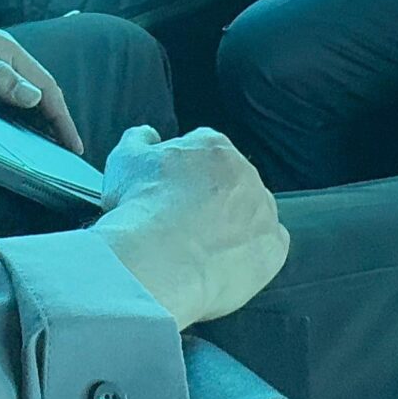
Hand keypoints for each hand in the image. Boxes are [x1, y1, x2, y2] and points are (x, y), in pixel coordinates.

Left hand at [0, 0, 82, 152]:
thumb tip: (34, 97)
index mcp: (7, 50)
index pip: (46, 86)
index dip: (62, 116)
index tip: (73, 144)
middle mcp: (4, 60)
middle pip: (40, 94)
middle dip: (57, 122)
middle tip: (68, 154)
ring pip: (23, 101)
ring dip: (39, 123)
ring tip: (51, 151)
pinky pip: (4, 104)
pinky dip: (18, 120)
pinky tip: (20, 136)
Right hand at [91, 126, 289, 328]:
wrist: (158, 262)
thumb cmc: (140, 209)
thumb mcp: (124, 160)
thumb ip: (139, 140)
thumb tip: (147, 136)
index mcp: (213, 146)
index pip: (203, 151)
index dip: (184, 173)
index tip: (169, 193)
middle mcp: (246, 172)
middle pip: (230, 182)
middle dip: (210, 199)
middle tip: (181, 223)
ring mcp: (263, 211)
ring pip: (252, 213)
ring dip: (233, 225)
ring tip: (199, 248)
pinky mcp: (273, 248)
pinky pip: (269, 246)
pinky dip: (250, 254)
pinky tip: (222, 263)